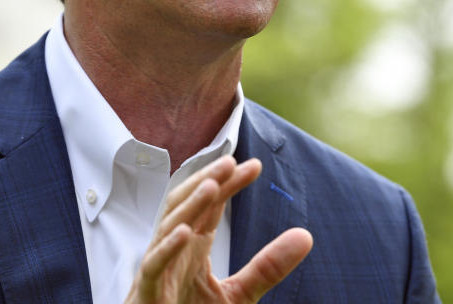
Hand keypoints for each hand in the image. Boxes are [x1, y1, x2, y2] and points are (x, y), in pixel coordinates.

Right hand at [124, 156, 312, 303]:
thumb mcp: (239, 293)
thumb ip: (267, 267)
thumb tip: (306, 236)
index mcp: (193, 247)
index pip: (211, 207)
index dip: (229, 184)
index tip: (255, 166)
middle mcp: (174, 250)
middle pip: (187, 204)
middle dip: (206, 181)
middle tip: (230, 162)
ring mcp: (159, 268)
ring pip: (168, 227)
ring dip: (190, 206)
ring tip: (212, 186)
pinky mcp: (147, 291)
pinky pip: (153, 265)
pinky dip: (167, 247)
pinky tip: (185, 232)